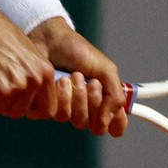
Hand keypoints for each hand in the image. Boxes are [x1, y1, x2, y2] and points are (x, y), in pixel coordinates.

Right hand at [0, 0, 58, 119]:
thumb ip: (30, 73)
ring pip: (2, 109)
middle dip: (5, 104)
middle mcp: (35, 80)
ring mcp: (17, 87)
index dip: (27, 106)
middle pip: (21, 111)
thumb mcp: (24, 52)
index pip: (47, 108)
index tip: (12, 97)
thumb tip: (26, 97)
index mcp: (45, 71)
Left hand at [30, 18, 129, 136]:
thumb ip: (115, 94)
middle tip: (91, 82)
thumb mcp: (105, 69)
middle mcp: (88, 108)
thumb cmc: (78, 51)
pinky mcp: (51, 107)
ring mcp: (69, 109)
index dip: (117, 122)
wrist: (50, 41)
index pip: (116, 126)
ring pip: (79, 122)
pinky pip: (61, 115)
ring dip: (79, 96)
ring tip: (74, 76)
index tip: (112, 107)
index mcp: (105, 99)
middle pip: (98, 127)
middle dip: (95, 102)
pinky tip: (60, 80)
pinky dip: (63, 96)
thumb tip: (110, 118)